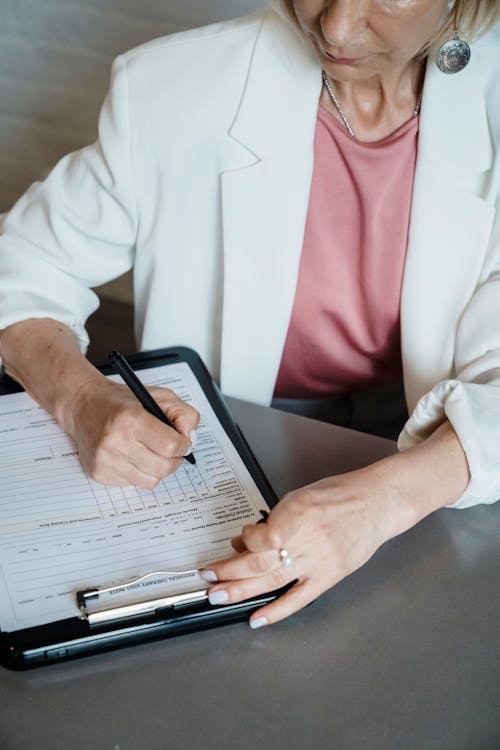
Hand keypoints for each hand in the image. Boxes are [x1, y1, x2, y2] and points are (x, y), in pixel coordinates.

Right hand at [65, 377, 198, 487]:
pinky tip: (131, 455)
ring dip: (157, 468)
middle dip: (174, 459)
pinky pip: (134, 483)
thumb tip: (191, 437)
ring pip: (152, 481)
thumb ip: (183, 413)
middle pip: (164, 467)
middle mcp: (115, 442)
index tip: (181, 440)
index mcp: (131, 419)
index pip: (171, 446)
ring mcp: (105, 461)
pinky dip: (139, 472)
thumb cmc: (121, 402)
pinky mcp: (99, 474)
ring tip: (149, 451)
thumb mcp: (158, 396)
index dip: (183, 444)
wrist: (83, 407)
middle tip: (170, 449)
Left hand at [201, 463, 407, 626]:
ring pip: (272, 580)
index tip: (239, 540)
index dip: (246, 541)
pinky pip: (299, 598)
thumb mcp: (300, 497)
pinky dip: (276, 610)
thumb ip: (273, 520)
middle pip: (260, 561)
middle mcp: (308, 538)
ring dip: (241, 590)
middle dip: (229, 571)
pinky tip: (257, 618)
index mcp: (299, 512)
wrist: (377, 503)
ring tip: (218, 596)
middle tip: (208, 577)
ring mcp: (319, 560)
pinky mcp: (330, 576)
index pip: (262, 535)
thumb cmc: (339, 496)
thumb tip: (246, 541)